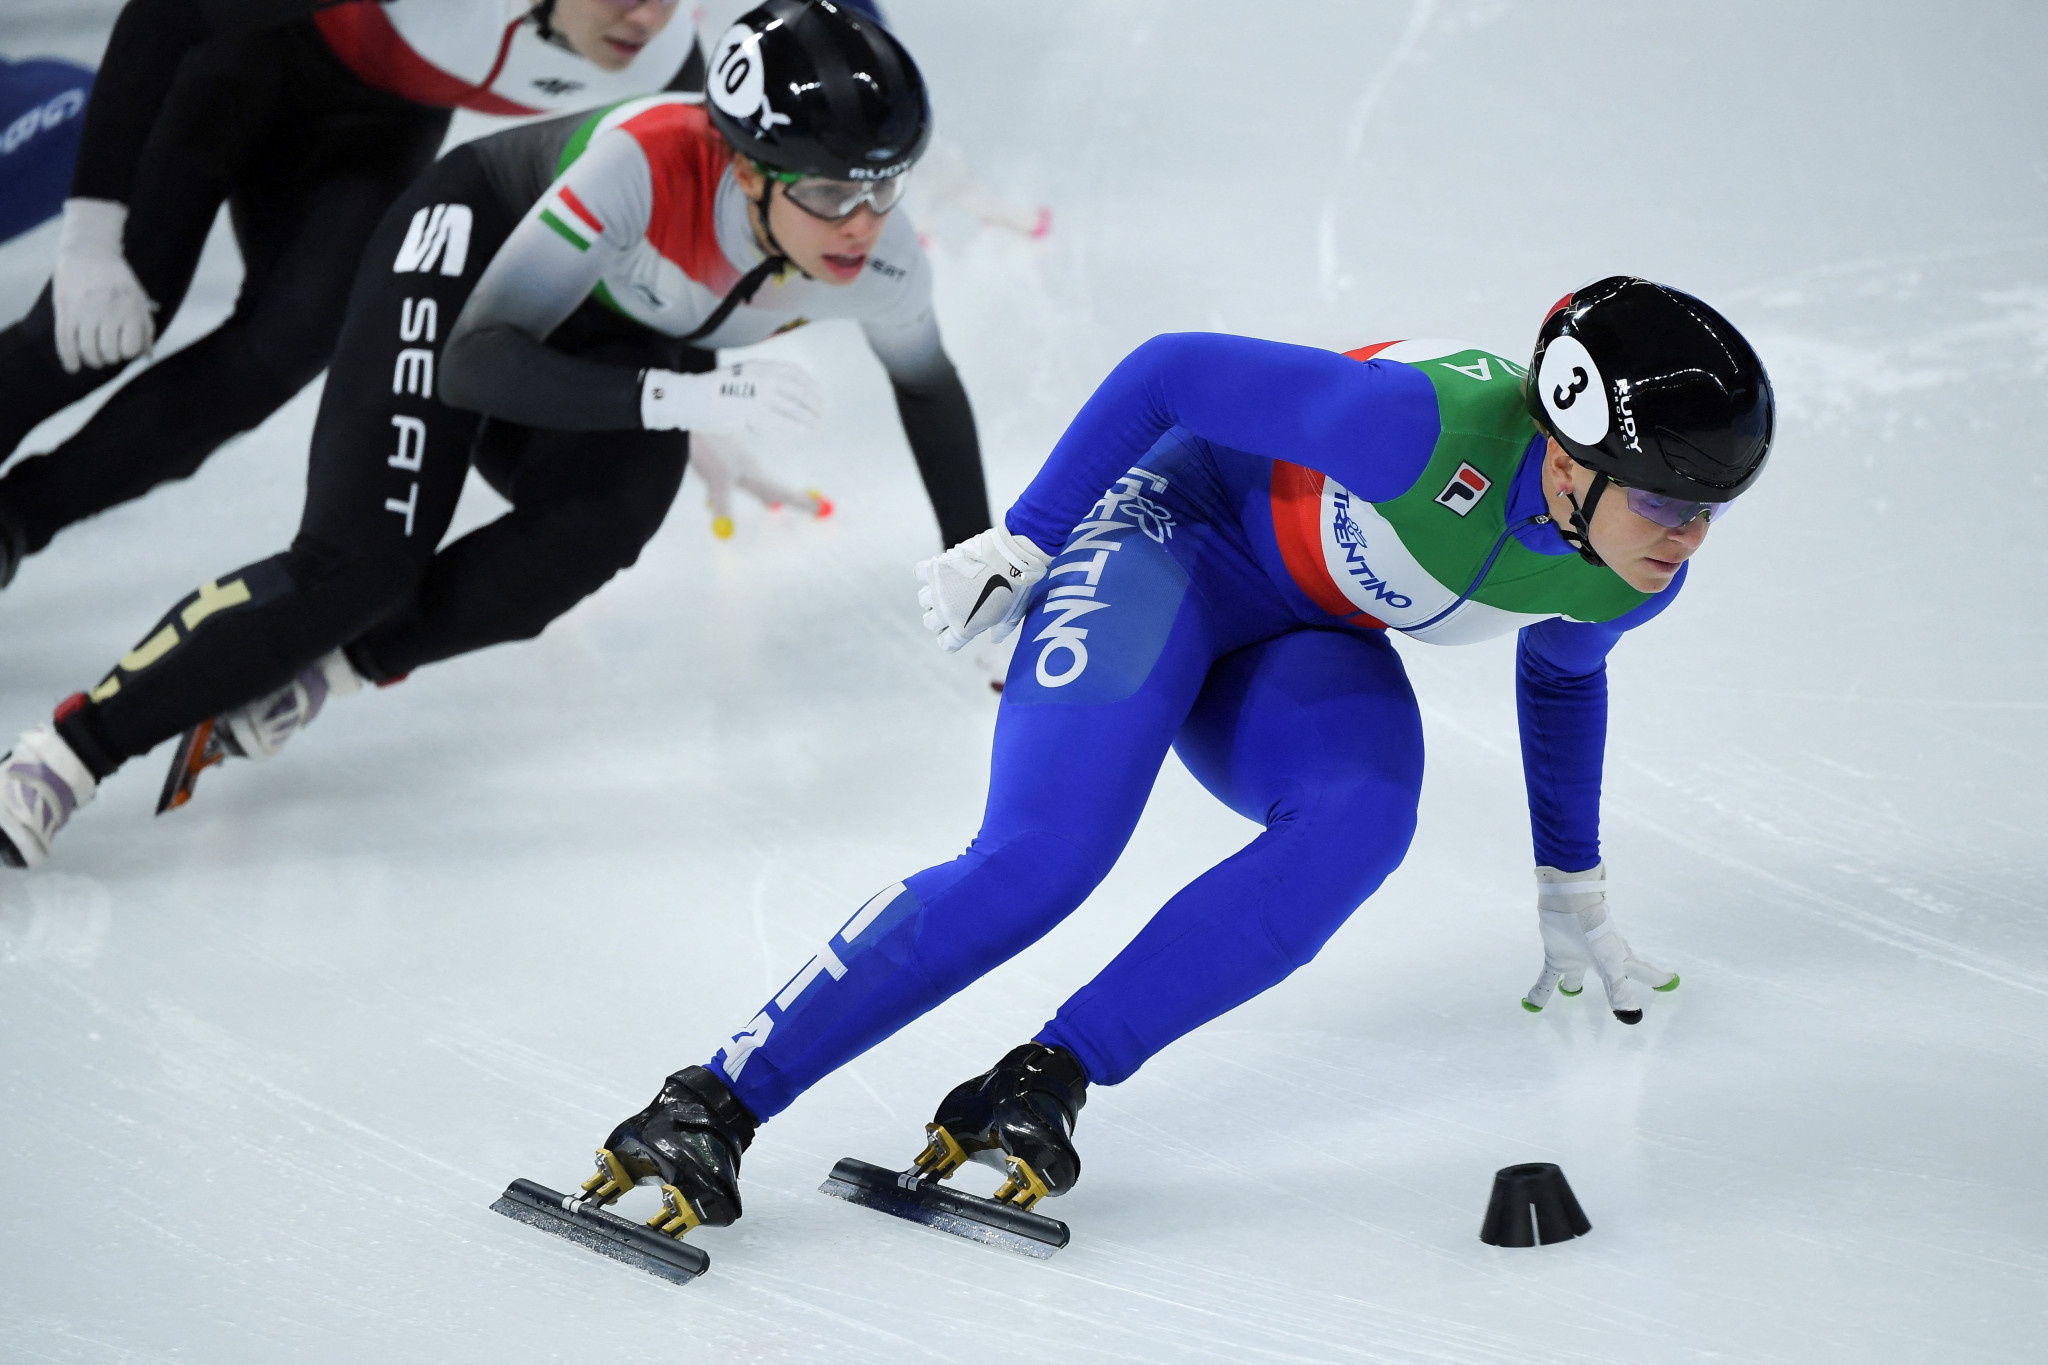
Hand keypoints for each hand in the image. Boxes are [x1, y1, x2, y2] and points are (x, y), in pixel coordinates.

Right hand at [51, 199, 156, 373]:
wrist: (89, 251)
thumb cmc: (119, 281)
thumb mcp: (138, 300)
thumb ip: (146, 328)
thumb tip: (146, 357)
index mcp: (130, 309)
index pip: (130, 349)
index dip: (127, 353)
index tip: (124, 347)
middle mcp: (108, 311)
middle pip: (109, 353)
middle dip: (109, 358)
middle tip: (107, 352)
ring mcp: (85, 310)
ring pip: (87, 350)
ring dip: (92, 360)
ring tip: (94, 358)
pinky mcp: (65, 308)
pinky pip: (65, 341)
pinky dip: (69, 358)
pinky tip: (73, 367)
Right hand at [641, 359, 821, 434]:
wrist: (691, 397)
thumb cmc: (711, 393)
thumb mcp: (738, 378)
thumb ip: (756, 383)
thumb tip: (774, 394)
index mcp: (759, 366)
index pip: (793, 373)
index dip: (809, 384)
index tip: (819, 393)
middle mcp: (762, 376)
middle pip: (798, 389)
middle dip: (814, 401)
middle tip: (824, 411)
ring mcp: (759, 393)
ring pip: (793, 405)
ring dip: (809, 416)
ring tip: (818, 424)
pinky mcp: (755, 410)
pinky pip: (783, 420)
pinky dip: (798, 426)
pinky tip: (807, 431)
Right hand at [916, 525, 1048, 651]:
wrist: (1010, 559)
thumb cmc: (1015, 589)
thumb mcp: (1012, 616)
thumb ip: (1001, 630)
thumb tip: (995, 639)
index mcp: (964, 628)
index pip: (945, 643)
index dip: (951, 638)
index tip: (958, 628)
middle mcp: (947, 612)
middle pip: (930, 622)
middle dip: (941, 616)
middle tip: (955, 605)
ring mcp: (939, 590)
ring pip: (924, 599)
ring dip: (935, 595)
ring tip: (949, 587)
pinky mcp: (936, 569)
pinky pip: (919, 572)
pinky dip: (926, 572)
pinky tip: (939, 570)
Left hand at [1521, 863, 1677, 1023]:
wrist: (1568, 900)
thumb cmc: (1595, 930)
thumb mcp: (1609, 963)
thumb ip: (1619, 990)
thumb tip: (1631, 1018)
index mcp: (1620, 961)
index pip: (1646, 974)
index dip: (1658, 979)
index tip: (1672, 982)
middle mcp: (1601, 961)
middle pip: (1613, 979)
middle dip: (1618, 989)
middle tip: (1623, 1000)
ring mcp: (1578, 958)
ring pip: (1575, 979)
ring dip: (1571, 988)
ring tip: (1569, 994)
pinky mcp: (1557, 955)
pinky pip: (1549, 979)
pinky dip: (1541, 993)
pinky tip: (1530, 1004)